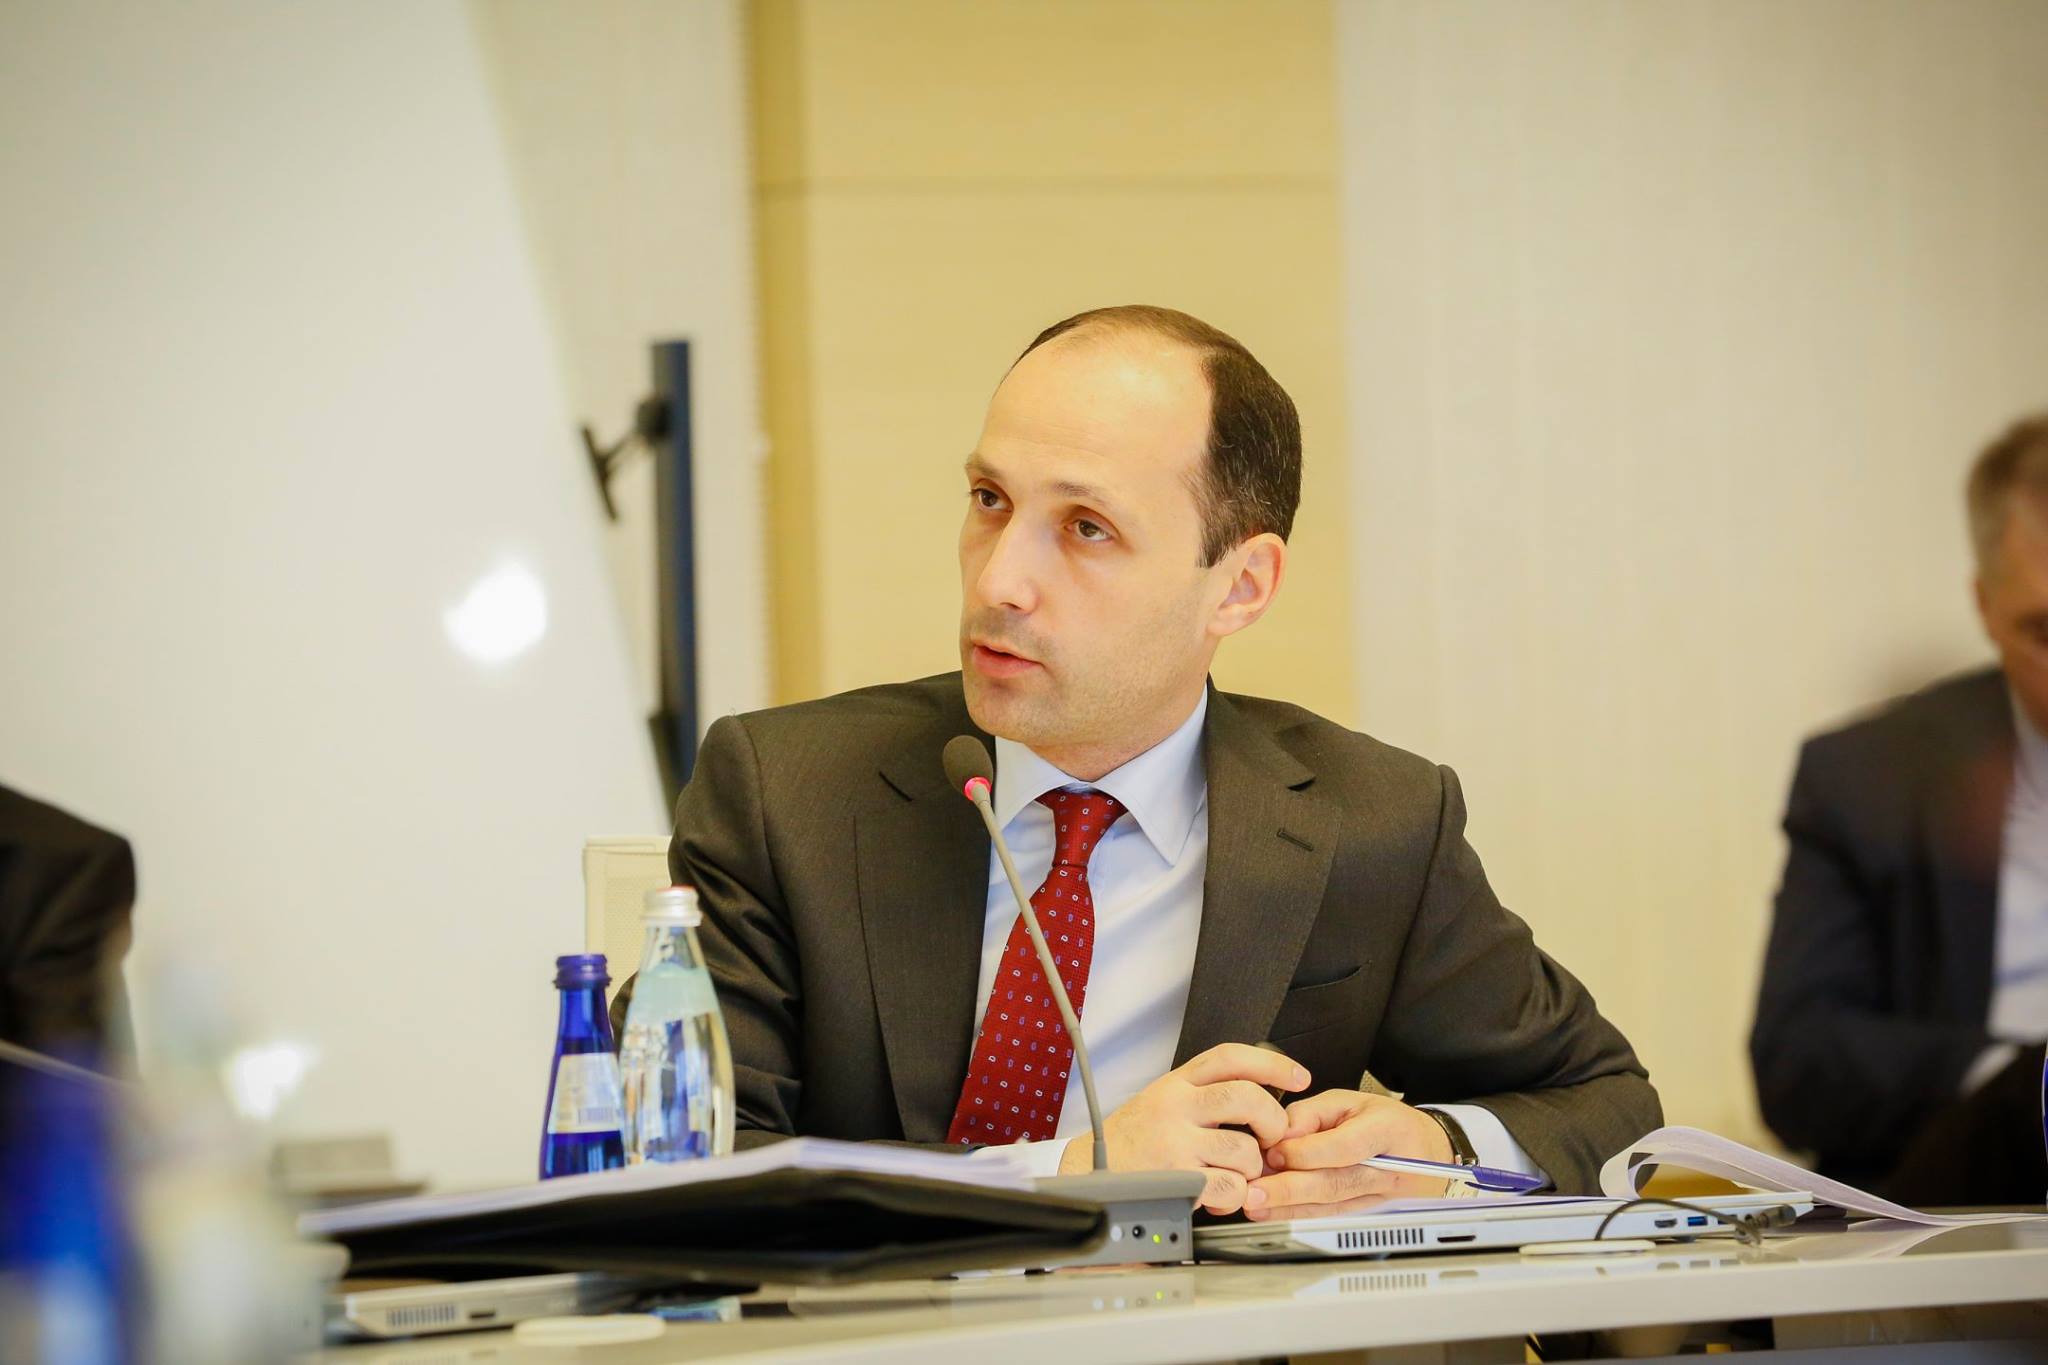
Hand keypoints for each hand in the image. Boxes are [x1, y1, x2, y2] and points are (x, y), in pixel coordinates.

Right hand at [1058, 1043, 1309, 1215]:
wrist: (1086, 1173)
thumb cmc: (1128, 1141)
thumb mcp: (1161, 1101)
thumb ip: (1202, 1096)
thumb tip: (1259, 1101)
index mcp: (1176, 1082)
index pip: (1231, 1057)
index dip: (1272, 1064)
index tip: (1299, 1077)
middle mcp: (1176, 1105)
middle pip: (1247, 1097)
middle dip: (1273, 1121)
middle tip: (1270, 1138)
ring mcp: (1176, 1141)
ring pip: (1246, 1149)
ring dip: (1251, 1168)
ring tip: (1235, 1174)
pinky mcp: (1177, 1178)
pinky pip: (1231, 1186)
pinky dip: (1236, 1196)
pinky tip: (1221, 1196)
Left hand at [1245, 1090, 1455, 1220]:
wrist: (1427, 1151)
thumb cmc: (1387, 1122)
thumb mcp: (1351, 1101)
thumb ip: (1311, 1113)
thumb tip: (1279, 1134)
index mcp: (1387, 1131)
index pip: (1344, 1147)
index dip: (1306, 1153)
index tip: (1274, 1153)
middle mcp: (1390, 1169)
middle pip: (1336, 1183)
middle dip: (1290, 1190)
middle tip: (1255, 1192)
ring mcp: (1384, 1198)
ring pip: (1332, 1206)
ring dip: (1290, 1208)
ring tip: (1257, 1206)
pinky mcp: (1372, 1214)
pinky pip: (1333, 1216)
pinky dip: (1301, 1216)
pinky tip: (1275, 1215)